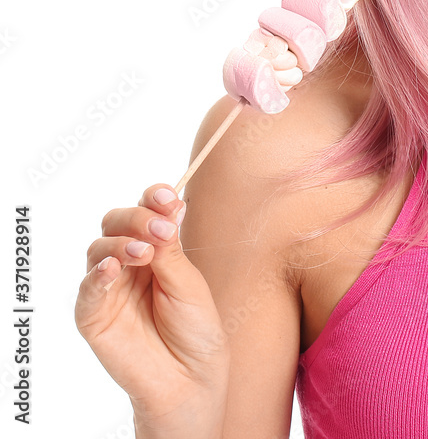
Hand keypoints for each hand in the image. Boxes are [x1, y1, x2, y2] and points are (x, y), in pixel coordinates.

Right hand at [75, 183, 229, 420]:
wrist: (190, 376)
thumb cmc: (195, 327)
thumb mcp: (187, 281)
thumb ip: (170, 249)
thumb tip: (168, 206)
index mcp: (157, 248)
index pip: (146, 211)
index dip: (153, 198)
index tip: (167, 196)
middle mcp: (130, 262)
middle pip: (116, 223)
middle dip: (136, 218)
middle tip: (160, 229)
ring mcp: (110, 287)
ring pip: (99, 249)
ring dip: (120, 244)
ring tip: (145, 253)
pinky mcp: (93, 316)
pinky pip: (87, 290)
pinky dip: (97, 275)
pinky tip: (112, 268)